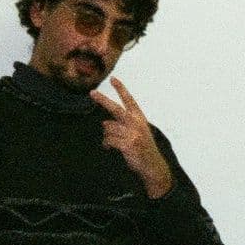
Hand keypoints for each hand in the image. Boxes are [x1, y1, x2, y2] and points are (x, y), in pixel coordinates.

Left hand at [93, 81, 174, 198]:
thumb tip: (104, 123)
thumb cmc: (144, 149)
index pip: (129, 100)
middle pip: (116, 109)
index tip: (113, 79)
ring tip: (111, 142)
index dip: (121, 89)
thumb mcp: (139, 132)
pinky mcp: (128, 144)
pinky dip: (106, 144)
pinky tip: (109, 148)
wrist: (153, 166)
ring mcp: (132, 134)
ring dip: (106, 136)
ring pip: (109, 128)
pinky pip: (109, 140)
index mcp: (140, 118)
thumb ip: (124, 125)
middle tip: (92, 93)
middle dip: (103, 100)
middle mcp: (136, 124)